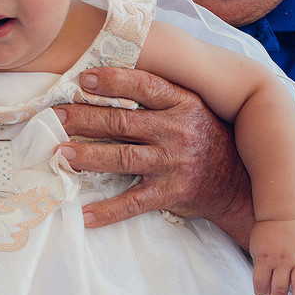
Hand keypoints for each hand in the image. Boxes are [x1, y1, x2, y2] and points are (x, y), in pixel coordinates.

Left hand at [54, 67, 255, 242]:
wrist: (238, 183)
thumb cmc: (205, 138)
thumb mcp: (191, 108)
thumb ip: (159, 96)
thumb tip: (109, 81)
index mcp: (182, 104)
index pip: (145, 87)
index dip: (114, 81)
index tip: (85, 79)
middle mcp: (177, 131)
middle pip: (122, 122)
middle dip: (84, 118)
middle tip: (55, 117)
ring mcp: (173, 163)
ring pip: (122, 158)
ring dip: (88, 156)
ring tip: (60, 153)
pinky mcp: (170, 193)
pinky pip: (134, 202)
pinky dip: (108, 210)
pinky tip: (84, 215)